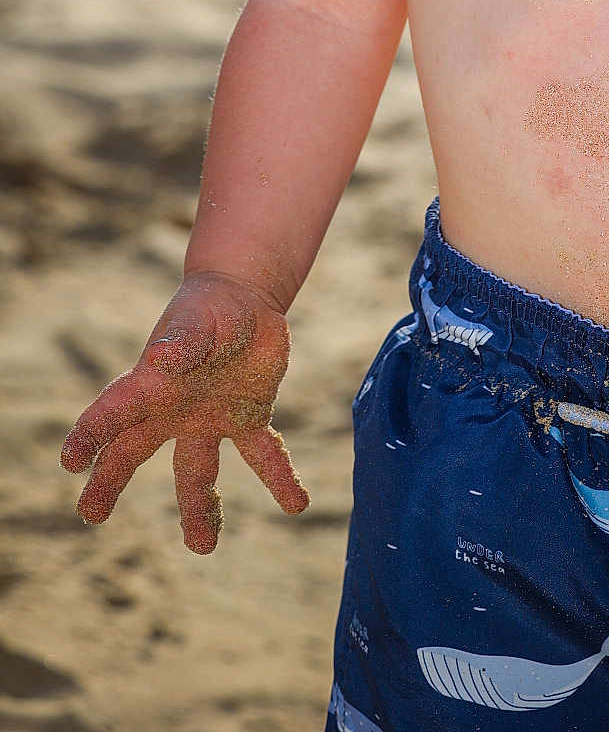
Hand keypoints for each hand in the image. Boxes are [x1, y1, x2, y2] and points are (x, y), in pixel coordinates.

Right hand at [59, 272, 308, 552]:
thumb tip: (162, 360)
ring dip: (201, 510)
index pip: (113, 411)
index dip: (91, 434)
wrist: (243, 301)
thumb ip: (182, 339)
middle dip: (110, 483)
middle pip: (134, 453)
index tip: (71, 461)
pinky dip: (281, 480)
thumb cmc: (209, 306)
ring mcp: (209, 419)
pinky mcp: (248, 418)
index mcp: (152, 383)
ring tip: (203, 547)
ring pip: (197, 473)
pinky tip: (297, 504)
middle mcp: (173, 410)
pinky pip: (264, 456)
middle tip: (92, 515)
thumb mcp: (197, 316)